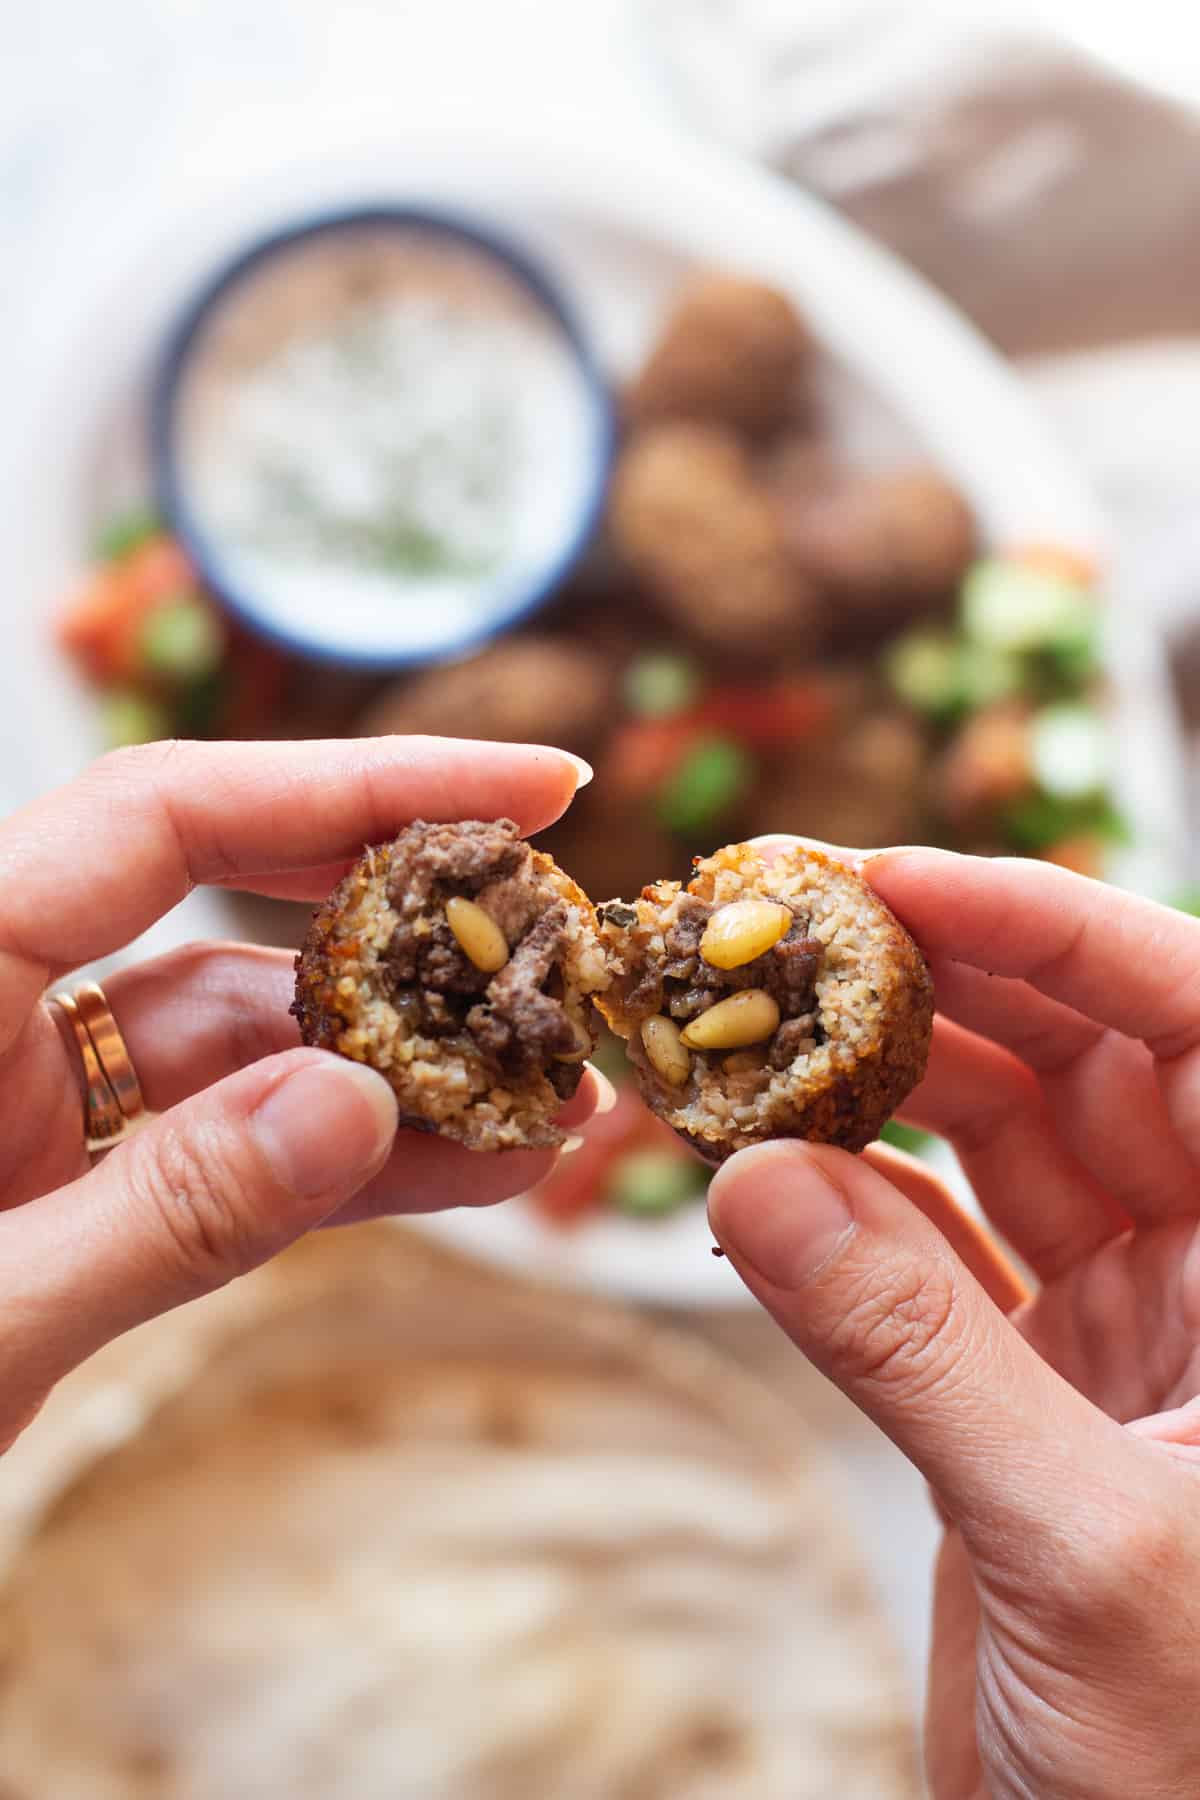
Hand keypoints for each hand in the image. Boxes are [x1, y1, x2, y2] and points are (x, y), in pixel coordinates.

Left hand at [0, 736, 601, 1453]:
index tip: (522, 783)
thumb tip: (356, 1105)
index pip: (166, 815)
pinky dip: (339, 1158)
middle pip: (226, 905)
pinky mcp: (68, 1187)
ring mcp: (32, 1102)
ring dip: (397, 1071)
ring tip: (541, 1098)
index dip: (356, 782)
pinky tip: (460, 1167)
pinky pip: (228, 1146)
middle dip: (401, 923)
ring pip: (247, 1045)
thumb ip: (162, 1214)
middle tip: (551, 935)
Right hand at [709, 847, 1199, 1799]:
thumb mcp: (1080, 1545)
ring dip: (871, 1093)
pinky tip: (764, 1183)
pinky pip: (937, 1258)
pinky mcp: (1038, 1395)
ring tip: (744, 1045)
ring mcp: (1130, 1328)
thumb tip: (754, 1177)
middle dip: (937, 984)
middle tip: (784, 934)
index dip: (1060, 927)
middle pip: (1081, 1059)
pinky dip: (848, 1213)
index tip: (898, 878)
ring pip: (996, 1146)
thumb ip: (914, 1350)